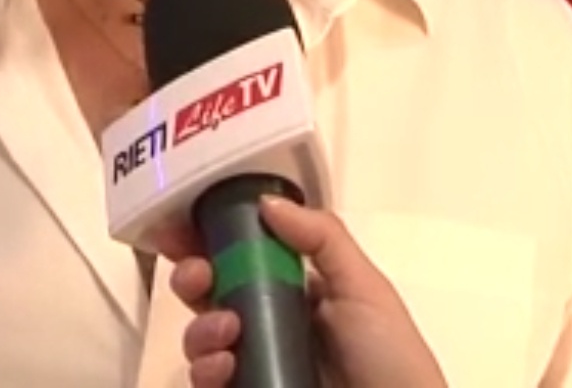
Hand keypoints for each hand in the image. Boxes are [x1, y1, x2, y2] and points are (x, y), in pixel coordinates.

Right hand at [156, 195, 446, 387]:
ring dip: (200, 327)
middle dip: (191, 274)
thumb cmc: (391, 357)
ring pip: (202, 337)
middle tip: (196, 274)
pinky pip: (207, 380)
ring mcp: (257, 363)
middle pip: (211, 292)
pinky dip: (204, 370)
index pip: (242, 254)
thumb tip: (266, 202)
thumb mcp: (365, 288)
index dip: (208, 237)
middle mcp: (270, 323)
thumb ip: (321, 237)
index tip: (181, 225)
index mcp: (297, 289)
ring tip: (228, 330)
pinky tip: (224, 366)